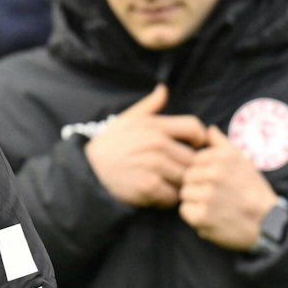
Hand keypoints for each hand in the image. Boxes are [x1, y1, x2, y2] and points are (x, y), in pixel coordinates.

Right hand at [83, 84, 205, 207]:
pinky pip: (173, 195)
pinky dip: (169, 198)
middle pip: (193, 157)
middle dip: (190, 166)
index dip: (199, 138)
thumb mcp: (126, 119)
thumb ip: (149, 105)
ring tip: (170, 183)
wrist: (88, 169)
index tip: (193, 146)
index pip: (194, 127)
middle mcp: (156, 144)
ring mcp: (154, 166)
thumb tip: (164, 89)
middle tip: (181, 171)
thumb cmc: (109, 144)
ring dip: (181, 183)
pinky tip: (159, 194)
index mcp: (154, 126)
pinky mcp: (148, 187)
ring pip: (185, 177)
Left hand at [178, 126, 279, 250]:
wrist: (268, 222)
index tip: (219, 182)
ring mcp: (207, 195)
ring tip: (216, 206)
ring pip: (184, 193)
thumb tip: (209, 129)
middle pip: (187, 177)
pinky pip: (184, 210)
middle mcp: (214, 174)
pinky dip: (195, 216)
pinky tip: (212, 217)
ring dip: (196, 201)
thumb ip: (223, 144)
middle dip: (198, 186)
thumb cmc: (253, 190)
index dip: (204, 173)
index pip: (194, 160)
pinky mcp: (202, 216)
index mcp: (222, 157)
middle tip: (218, 196)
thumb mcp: (244, 161)